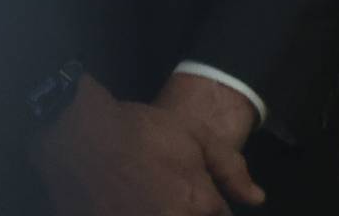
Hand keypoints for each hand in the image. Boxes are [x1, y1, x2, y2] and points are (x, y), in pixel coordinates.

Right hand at [31, 74, 264, 215]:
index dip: (213, 206)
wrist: (81, 136)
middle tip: (170, 188)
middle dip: (191, 207)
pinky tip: (134, 201)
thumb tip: (257, 199)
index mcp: (198, 203)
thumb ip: (231, 170)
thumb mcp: (197, 138)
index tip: (199, 196)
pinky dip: (139, 211)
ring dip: (169, 209)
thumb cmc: (144, 132)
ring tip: (153, 194)